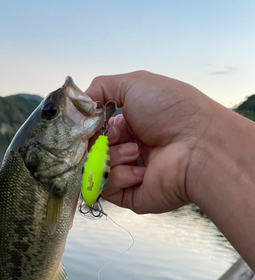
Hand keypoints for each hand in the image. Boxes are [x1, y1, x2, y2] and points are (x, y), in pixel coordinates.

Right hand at [86, 71, 216, 213]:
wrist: (198, 146)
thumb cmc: (173, 111)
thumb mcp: (135, 83)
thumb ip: (102, 87)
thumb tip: (80, 102)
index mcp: (130, 126)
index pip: (94, 130)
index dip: (89, 127)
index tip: (90, 124)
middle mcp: (129, 150)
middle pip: (91, 151)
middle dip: (99, 142)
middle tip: (116, 136)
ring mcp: (129, 174)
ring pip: (96, 169)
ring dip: (112, 157)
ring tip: (136, 151)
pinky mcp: (130, 196)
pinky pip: (106, 189)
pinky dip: (120, 176)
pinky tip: (141, 170)